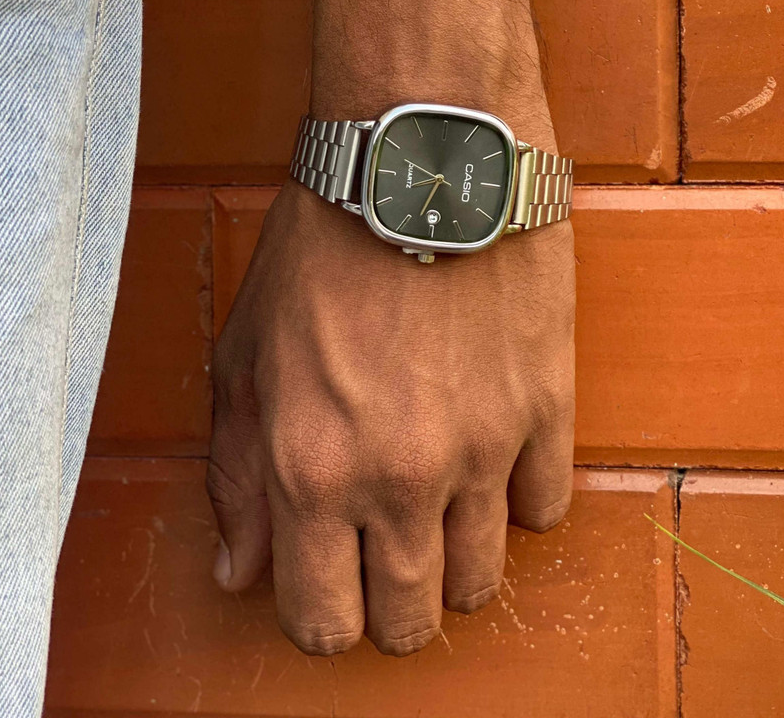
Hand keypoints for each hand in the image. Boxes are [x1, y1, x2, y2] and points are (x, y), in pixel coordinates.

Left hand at [207, 178, 574, 656]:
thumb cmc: (322, 247)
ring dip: (453, 560)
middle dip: (388, 604)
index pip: (321, 622)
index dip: (322, 617)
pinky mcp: (546, 408)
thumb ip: (237, 473)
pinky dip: (516, 497)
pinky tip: (491, 455)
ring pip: (480, 582)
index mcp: (310, 470)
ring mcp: (483, 449)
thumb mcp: (246, 354)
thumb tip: (240, 572)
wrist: (421, 160)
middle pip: (408, 621)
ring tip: (438, 504)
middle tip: (384, 551)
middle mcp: (399, 479)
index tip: (329, 586)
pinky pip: (545, 508)